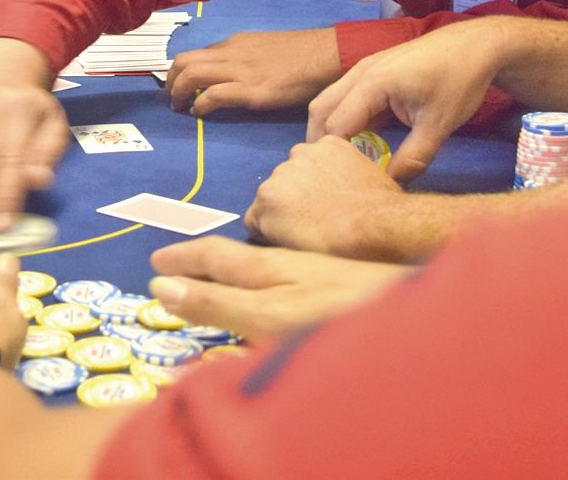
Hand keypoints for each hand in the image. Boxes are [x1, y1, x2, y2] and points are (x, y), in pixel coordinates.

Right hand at [149, 237, 409, 345]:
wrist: (412, 305)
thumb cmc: (335, 316)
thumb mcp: (264, 317)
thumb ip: (216, 303)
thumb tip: (160, 289)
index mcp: (268, 270)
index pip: (216, 259)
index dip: (184, 263)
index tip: (155, 264)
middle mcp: (294, 259)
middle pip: (242, 254)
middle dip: (208, 256)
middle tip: (179, 259)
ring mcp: (325, 263)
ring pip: (276, 250)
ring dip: (247, 250)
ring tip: (232, 258)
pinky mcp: (352, 269)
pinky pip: (306, 250)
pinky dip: (286, 250)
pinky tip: (294, 265)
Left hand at [165, 27, 341, 115]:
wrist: (324, 55)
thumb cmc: (300, 55)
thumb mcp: (264, 48)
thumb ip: (244, 57)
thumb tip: (230, 72)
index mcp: (235, 43)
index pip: (197, 54)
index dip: (182, 70)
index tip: (178, 84)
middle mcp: (232, 54)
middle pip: (184, 61)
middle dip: (170, 80)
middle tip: (171, 97)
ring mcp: (240, 71)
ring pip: (192, 74)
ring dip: (179, 92)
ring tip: (179, 107)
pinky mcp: (251, 90)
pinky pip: (214, 95)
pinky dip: (200, 104)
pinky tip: (199, 112)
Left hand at [245, 137, 407, 256]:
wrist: (373, 224)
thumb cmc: (382, 208)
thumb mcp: (369, 174)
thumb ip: (345, 174)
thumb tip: (342, 190)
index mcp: (326, 144)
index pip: (306, 165)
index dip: (311, 190)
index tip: (322, 206)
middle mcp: (298, 153)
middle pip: (286, 181)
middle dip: (294, 200)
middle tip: (313, 223)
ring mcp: (278, 177)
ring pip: (269, 201)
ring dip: (280, 216)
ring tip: (304, 235)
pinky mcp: (265, 203)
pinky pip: (255, 221)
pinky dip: (266, 233)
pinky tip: (288, 242)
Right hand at [306, 19, 506, 181]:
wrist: (477, 45)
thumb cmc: (459, 81)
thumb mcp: (439, 125)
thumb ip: (413, 158)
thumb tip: (390, 186)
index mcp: (372, 83)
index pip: (335, 125)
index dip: (335, 155)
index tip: (344, 181)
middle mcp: (360, 73)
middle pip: (321, 110)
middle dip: (322, 142)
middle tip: (334, 174)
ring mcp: (365, 69)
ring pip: (331, 102)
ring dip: (334, 130)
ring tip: (346, 162)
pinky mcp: (375, 72)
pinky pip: (349, 98)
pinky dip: (349, 121)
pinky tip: (365, 143)